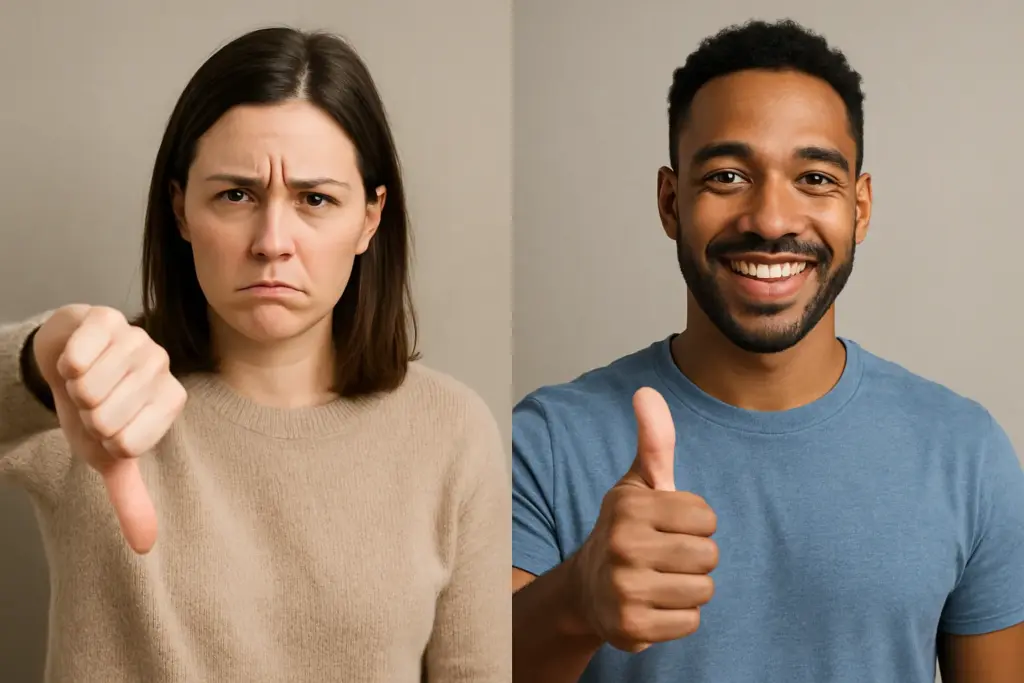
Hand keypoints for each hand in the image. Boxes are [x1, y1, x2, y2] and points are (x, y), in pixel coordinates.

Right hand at [33, 305, 186, 553]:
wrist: (65, 360)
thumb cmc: (93, 408)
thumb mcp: (108, 455)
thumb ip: (130, 498)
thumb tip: (146, 546)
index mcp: (171, 402)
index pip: (129, 442)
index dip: (103, 441)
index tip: (104, 428)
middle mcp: (162, 368)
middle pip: (108, 416)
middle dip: (86, 415)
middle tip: (91, 402)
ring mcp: (139, 338)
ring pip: (93, 384)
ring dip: (74, 389)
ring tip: (83, 381)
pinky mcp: (109, 318)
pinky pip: (84, 351)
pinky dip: (69, 362)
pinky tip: (74, 361)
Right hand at [570, 387, 717, 652]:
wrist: (586, 589)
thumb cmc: (626, 529)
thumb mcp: (638, 483)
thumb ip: (654, 440)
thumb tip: (647, 392)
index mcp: (629, 506)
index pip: (707, 518)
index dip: (696, 523)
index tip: (669, 526)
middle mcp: (623, 546)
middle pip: (709, 555)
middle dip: (695, 557)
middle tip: (665, 556)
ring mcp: (624, 589)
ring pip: (703, 590)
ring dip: (689, 588)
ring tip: (661, 580)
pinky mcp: (631, 628)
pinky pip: (691, 622)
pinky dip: (679, 617)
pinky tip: (655, 605)